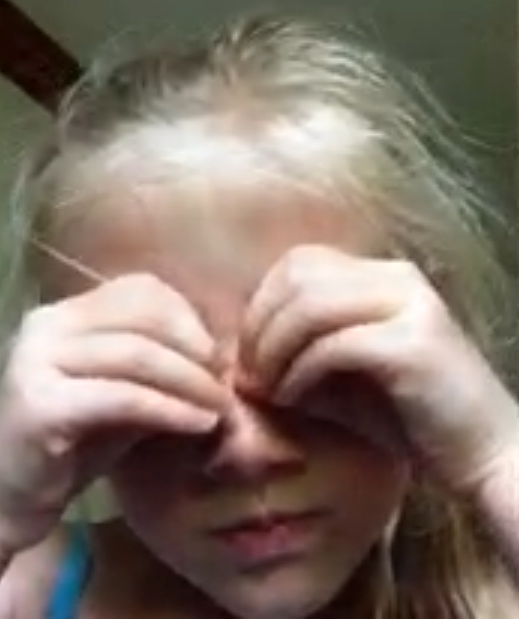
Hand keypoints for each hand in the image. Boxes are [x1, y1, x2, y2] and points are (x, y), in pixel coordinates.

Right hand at [0, 273, 225, 551]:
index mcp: (61, 314)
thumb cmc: (68, 449)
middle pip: (142, 315)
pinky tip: (198, 425)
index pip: (138, 288)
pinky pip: (122, 396)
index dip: (186, 316)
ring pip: (137, 353)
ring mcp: (36, 361)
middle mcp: (44, 326)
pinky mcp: (40, 405)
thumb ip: (155, 368)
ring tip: (221, 406)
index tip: (216, 355)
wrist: (4, 504)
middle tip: (226, 382)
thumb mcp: (119, 396)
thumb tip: (219, 353)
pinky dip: (169, 408)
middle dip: (195, 348)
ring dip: (190, 380)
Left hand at [238, 245, 518, 492]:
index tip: (249, 354)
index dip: (261, 303)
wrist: (483, 459)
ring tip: (268, 389)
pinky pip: (334, 345)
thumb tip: (237, 352)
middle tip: (250, 374)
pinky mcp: (414, 346)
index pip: (299, 262)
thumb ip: (298, 350)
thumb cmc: (408, 421)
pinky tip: (295, 399)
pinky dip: (300, 372)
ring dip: (275, 349)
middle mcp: (398, 278)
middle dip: (261, 325)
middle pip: (298, 274)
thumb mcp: (342, 376)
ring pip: (311, 303)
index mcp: (382, 275)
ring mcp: (410, 306)